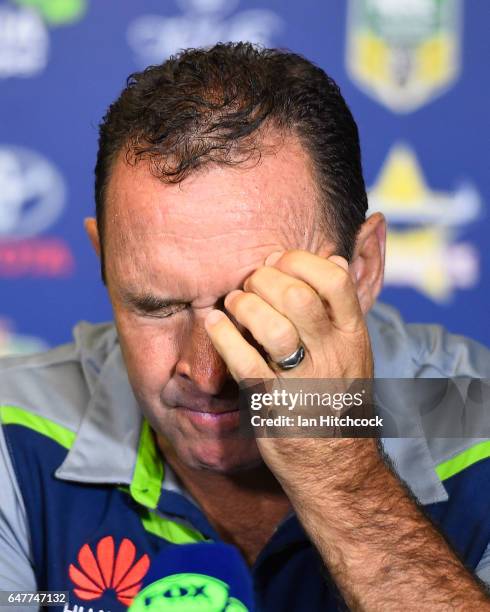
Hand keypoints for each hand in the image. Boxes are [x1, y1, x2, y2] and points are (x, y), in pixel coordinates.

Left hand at [204, 249, 375, 486]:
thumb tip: (333, 260)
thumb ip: (341, 310)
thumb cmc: (337, 400)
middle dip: (265, 280)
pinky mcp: (272, 405)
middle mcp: (333, 357)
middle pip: (297, 298)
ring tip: (234, 303)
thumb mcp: (354, 353)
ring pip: (271, 327)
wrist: (335, 465)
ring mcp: (304, 383)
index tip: (279, 261)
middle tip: (251, 284)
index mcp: (354, 338)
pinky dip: (223, 336)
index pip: (335, 280)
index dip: (300, 261)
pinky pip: (243, 362)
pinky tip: (214, 323)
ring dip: (245, 306)